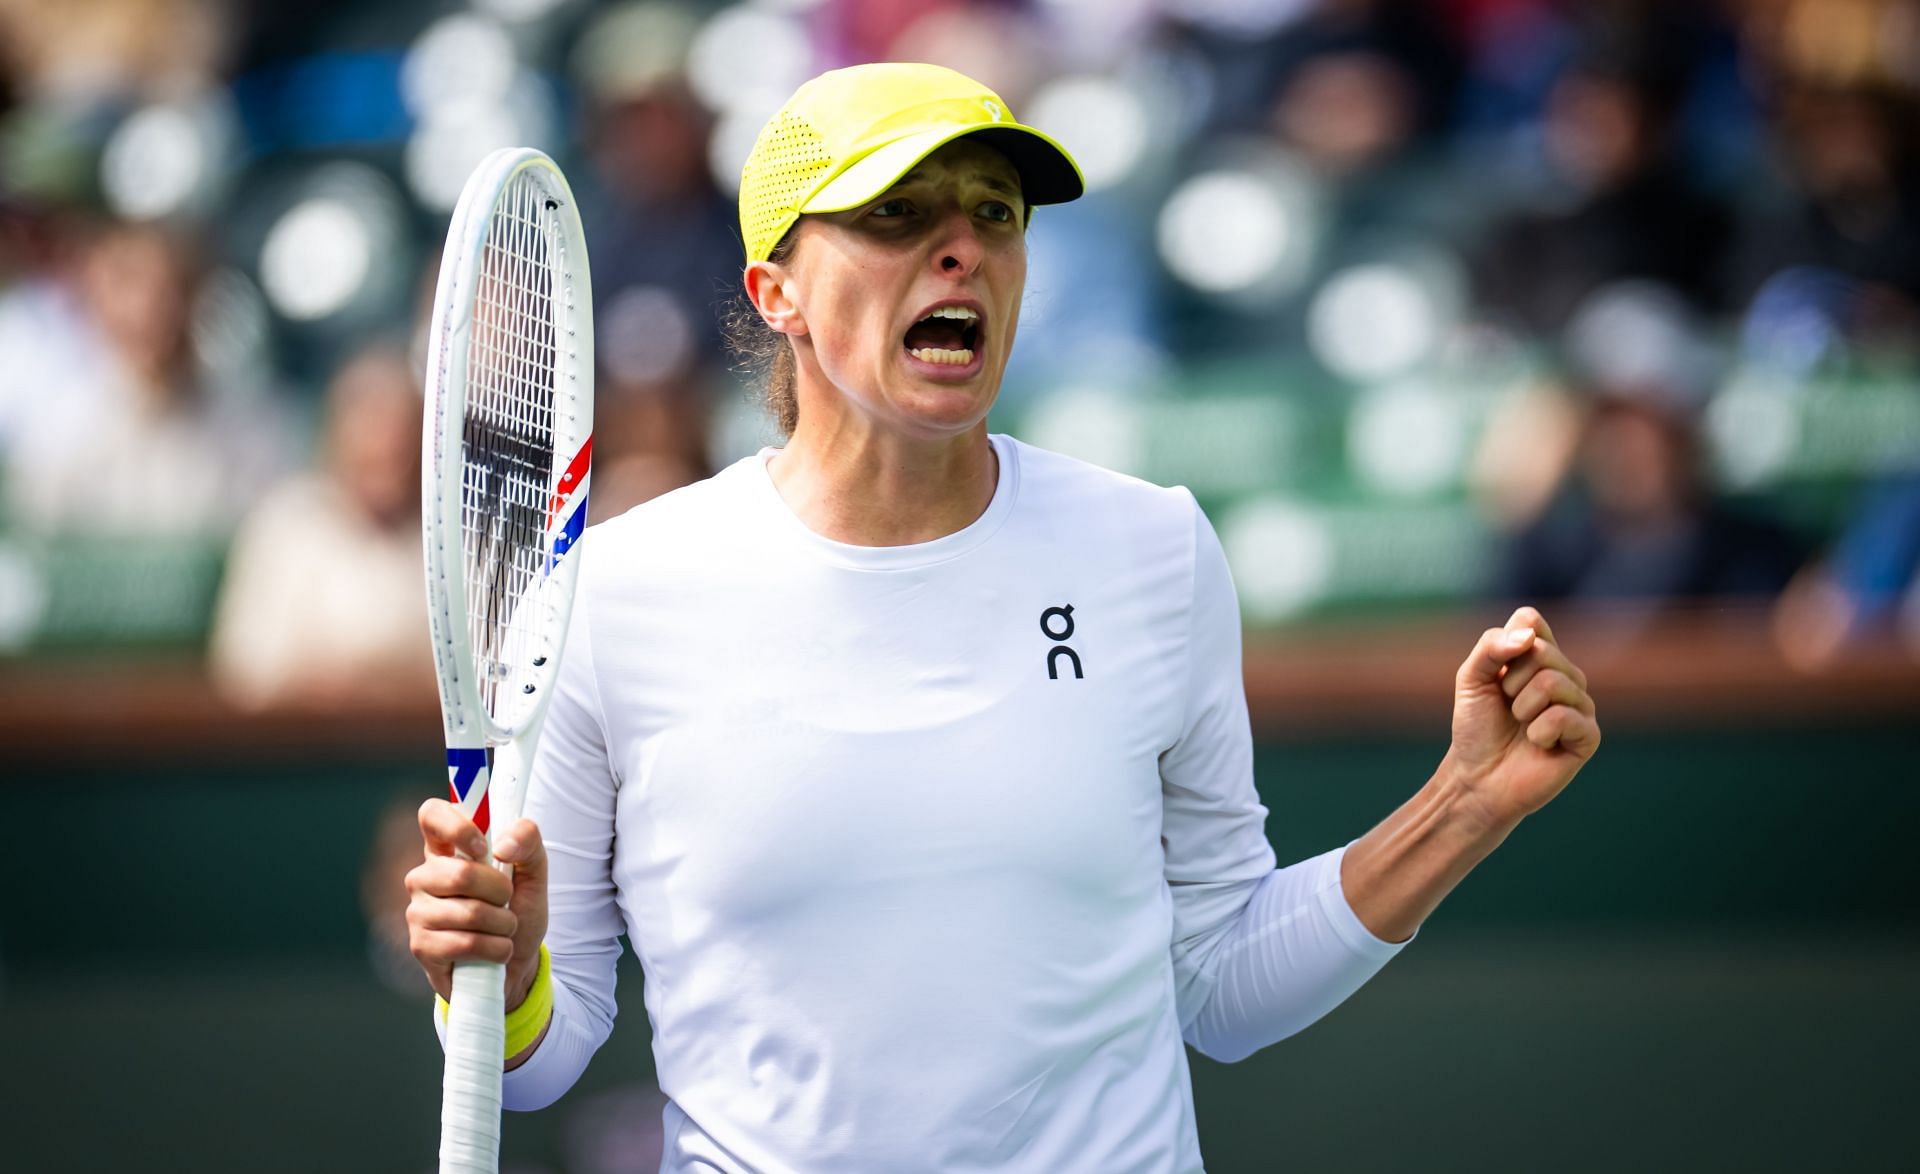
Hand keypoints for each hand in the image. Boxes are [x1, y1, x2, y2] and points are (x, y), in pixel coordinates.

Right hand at [405, 800, 548, 1009]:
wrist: (516, 963)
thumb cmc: (517, 910)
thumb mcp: (534, 871)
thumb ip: (528, 841)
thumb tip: (502, 845)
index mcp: (447, 848)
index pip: (432, 814)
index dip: (457, 825)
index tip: (483, 846)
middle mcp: (425, 876)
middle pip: (461, 873)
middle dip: (501, 891)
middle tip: (507, 901)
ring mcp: (418, 911)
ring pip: (468, 912)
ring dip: (503, 924)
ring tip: (505, 929)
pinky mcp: (421, 946)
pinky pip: (465, 943)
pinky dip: (495, 949)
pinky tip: (495, 951)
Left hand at [1444, 606, 1600, 831]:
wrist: (1478, 777)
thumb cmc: (1477, 727)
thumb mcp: (1472, 679)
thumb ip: (1492, 647)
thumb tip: (1529, 637)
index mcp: (1540, 657)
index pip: (1531, 620)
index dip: (1506, 644)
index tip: (1495, 674)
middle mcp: (1566, 675)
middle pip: (1541, 650)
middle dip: (1510, 681)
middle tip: (1507, 707)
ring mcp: (1581, 705)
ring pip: (1554, 681)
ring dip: (1523, 707)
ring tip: (1521, 726)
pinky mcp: (1589, 736)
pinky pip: (1564, 716)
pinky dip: (1539, 732)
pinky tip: (1538, 744)